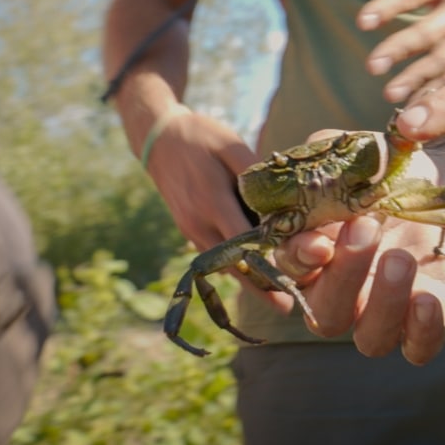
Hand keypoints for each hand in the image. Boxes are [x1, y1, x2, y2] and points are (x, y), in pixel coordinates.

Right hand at [142, 111, 292, 312]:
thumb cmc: (200, 137)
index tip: (286, 288)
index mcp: (212, 201)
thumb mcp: (231, 145)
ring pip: (220, 263)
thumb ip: (254, 172)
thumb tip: (280, 197)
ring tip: (275, 295)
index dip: (264, 267)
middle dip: (257, 287)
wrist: (158, 137)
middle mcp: (198, 222)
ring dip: (245, 279)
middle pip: (231, 264)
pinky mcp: (188, 228)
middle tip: (285, 308)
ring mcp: (190, 228)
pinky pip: (213, 253)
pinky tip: (253, 271)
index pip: (241, 244)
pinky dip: (232, 264)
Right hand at [271, 131, 444, 360]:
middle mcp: (344, 292)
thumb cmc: (389, 170)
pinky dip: (421, 332)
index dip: (298, 261)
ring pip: (371, 337)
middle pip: (325, 314)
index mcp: (314, 256)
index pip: (290, 272)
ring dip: (383, 302)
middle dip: (344, 274)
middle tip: (366, 227)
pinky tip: (426, 300)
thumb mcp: (355, 153)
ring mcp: (386, 310)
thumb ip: (325, 157)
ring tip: (400, 257)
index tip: (318, 240)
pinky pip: (418, 348)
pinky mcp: (427, 318)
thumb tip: (312, 166)